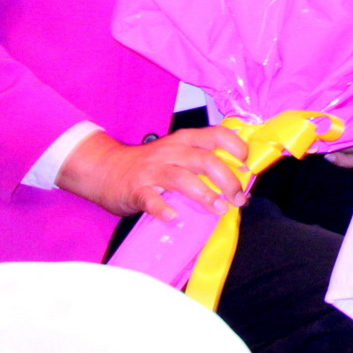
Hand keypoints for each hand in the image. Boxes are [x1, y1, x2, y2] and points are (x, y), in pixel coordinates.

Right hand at [57, 127, 249, 220]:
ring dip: (204, 195)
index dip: (236, 148)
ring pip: (182, 178)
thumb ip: (203, 163)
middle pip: (204, 160)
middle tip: (238, 198)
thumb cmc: (151, 165)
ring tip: (219, 209)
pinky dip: (163, 208)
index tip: (247, 165)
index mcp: (185, 140)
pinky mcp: (136, 189)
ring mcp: (152, 170)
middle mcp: (171, 151)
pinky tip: (174, 217)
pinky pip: (151, 199)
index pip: (216, 135)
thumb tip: (238, 185)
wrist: (105, 168)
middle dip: (227, 179)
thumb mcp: (177, 154)